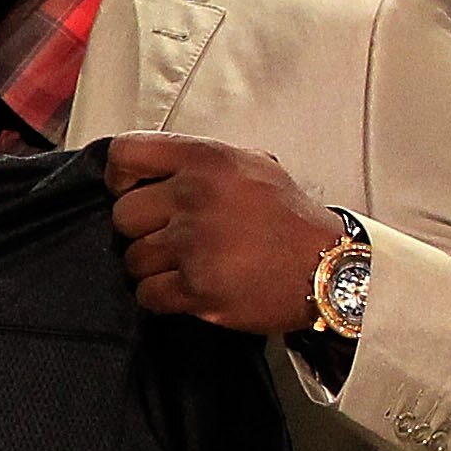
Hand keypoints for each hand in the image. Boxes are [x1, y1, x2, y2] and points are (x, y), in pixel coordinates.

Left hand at [103, 132, 349, 333]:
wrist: (330, 268)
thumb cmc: (288, 218)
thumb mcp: (252, 164)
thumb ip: (198, 162)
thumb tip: (147, 171)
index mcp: (206, 160)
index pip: (125, 154)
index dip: (120, 177)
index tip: (131, 191)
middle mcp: (195, 197)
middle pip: (123, 216)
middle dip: (141, 230)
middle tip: (170, 238)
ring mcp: (194, 244)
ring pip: (132, 258)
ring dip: (153, 267)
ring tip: (187, 265)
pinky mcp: (198, 288)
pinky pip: (147, 293)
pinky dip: (161, 296)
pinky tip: (188, 289)